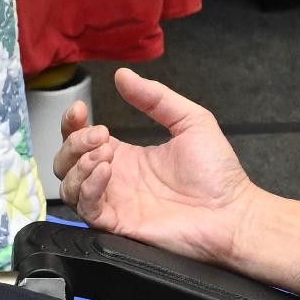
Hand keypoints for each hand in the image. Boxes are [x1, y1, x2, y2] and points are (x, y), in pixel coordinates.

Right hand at [52, 65, 263, 266]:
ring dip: (78, 165)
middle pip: (66, 162)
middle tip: (101, 135)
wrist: (233, 212)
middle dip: (74, 143)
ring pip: (68, 187)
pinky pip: (87, 209)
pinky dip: (88, 188)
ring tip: (105, 154)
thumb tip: (123, 75)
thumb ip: (156, 97)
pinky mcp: (118, 224)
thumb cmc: (217, 173)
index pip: (81, 139)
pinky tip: (106, 172)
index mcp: (126, 156)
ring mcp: (115, 203)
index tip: (80, 108)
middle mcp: (114, 180)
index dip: (72, 123)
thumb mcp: (190, 120)